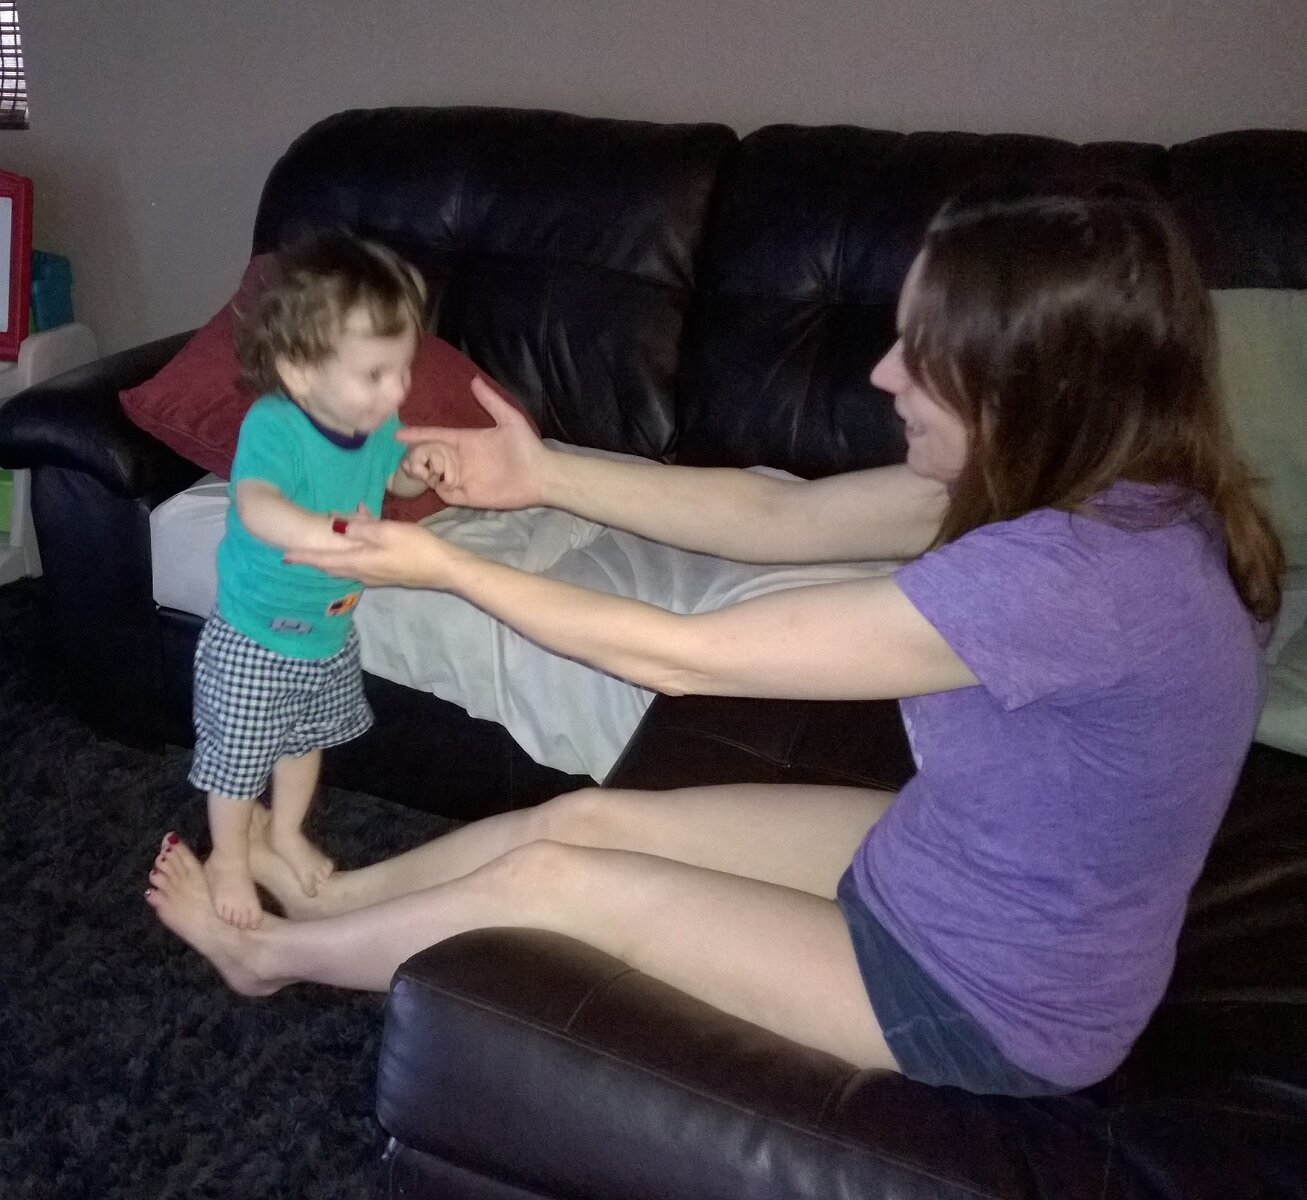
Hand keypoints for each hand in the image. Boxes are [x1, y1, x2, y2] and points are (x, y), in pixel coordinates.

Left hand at [284, 511, 460, 588]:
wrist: (445, 568)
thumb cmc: (418, 548)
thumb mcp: (388, 532)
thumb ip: (361, 527)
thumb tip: (335, 523)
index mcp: (359, 562)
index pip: (323, 560)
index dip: (303, 557)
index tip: (283, 556)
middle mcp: (363, 572)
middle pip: (331, 565)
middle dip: (314, 558)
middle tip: (297, 550)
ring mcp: (375, 575)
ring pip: (345, 562)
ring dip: (335, 550)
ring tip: (331, 531)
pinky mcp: (387, 572)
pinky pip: (361, 559)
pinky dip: (354, 547)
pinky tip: (363, 531)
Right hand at [396, 376, 548, 509]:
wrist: (541, 474)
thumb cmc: (526, 446)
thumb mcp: (509, 418)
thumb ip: (490, 401)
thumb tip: (474, 380)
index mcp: (465, 440)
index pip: (434, 436)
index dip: (416, 434)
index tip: (398, 433)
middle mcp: (459, 459)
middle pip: (427, 456)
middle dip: (413, 454)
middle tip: (408, 456)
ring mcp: (462, 478)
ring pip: (431, 474)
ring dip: (421, 471)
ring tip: (416, 468)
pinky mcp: (468, 496)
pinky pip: (445, 493)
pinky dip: (437, 487)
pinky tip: (435, 481)